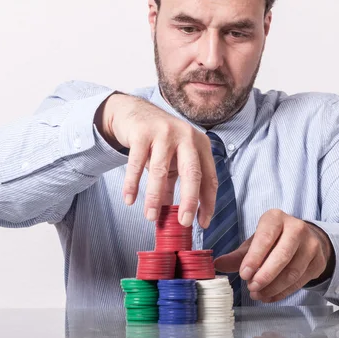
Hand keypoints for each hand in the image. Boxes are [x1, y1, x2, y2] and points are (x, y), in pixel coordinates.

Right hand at [97, 93, 216, 227]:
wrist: (135, 112)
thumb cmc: (158, 141)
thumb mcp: (171, 162)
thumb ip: (173, 185)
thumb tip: (172, 216)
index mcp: (200, 145)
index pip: (209, 178)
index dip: (207, 202)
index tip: (202, 223)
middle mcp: (186, 137)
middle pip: (192, 173)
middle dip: (189, 201)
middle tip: (184, 223)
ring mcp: (165, 132)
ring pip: (161, 170)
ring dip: (155, 197)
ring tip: (150, 217)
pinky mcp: (142, 132)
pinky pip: (136, 163)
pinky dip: (132, 184)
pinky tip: (129, 200)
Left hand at [214, 209, 334, 302]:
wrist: (304, 241)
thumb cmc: (273, 241)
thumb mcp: (254, 244)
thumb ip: (237, 256)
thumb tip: (217, 265)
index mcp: (276, 218)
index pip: (266, 237)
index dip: (255, 257)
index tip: (244, 274)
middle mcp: (297, 228)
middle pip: (283, 255)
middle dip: (265, 275)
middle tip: (251, 287)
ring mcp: (311, 245)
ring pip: (292, 271)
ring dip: (273, 287)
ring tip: (257, 294)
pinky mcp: (318, 262)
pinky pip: (300, 281)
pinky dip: (282, 292)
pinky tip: (269, 296)